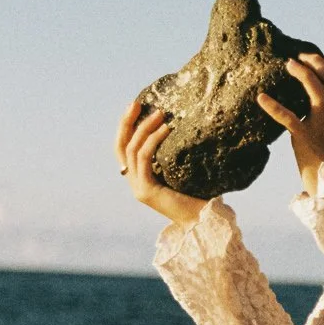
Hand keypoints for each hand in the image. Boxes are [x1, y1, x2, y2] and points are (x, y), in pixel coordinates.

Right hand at [113, 98, 205, 225]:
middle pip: (121, 147)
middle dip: (127, 122)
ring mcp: (137, 187)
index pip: (124, 149)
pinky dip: (153, 141)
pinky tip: (166, 130)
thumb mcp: (182, 170)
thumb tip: (181, 125)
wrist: (202, 221)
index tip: (136, 107)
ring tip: (161, 114)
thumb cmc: (199, 197)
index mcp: (140, 178)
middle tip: (136, 103)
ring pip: (133, 150)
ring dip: (145, 128)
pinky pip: (144, 159)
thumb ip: (173, 154)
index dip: (126, 127)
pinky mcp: (145, 190)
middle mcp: (134, 183)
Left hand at [257, 53, 323, 197]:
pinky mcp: (303, 137)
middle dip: (318, 63)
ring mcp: (319, 124)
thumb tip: (314, 96)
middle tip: (300, 58)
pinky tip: (261, 98)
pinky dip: (274, 107)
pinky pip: (289, 119)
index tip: (320, 57)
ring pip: (319, 92)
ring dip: (305, 75)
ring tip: (289, 64)